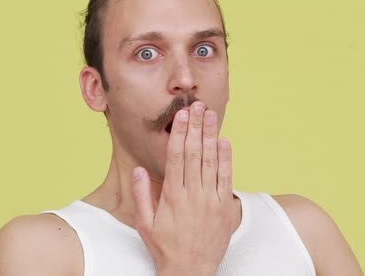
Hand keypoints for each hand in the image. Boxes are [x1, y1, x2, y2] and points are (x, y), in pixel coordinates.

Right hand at [131, 101, 234, 274]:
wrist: (191, 271)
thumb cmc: (165, 247)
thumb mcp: (145, 223)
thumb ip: (142, 195)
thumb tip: (138, 169)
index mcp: (172, 196)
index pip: (176, 157)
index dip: (179, 133)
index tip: (181, 116)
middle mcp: (192, 195)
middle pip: (194, 153)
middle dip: (195, 127)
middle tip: (197, 106)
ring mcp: (211, 201)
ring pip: (211, 162)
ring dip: (211, 136)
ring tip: (210, 116)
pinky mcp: (225, 208)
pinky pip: (226, 179)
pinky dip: (226, 159)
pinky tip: (225, 142)